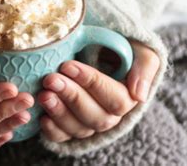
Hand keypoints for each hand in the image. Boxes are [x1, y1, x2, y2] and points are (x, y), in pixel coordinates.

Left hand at [37, 40, 159, 142]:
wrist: (97, 49)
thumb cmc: (117, 48)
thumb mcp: (140, 49)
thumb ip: (145, 66)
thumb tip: (139, 95)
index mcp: (128, 97)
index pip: (114, 98)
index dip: (91, 83)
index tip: (68, 65)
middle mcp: (109, 115)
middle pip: (95, 116)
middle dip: (71, 97)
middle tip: (50, 79)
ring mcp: (88, 123)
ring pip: (78, 128)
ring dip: (59, 113)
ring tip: (43, 95)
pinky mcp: (69, 127)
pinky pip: (62, 137)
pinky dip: (52, 130)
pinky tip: (41, 117)